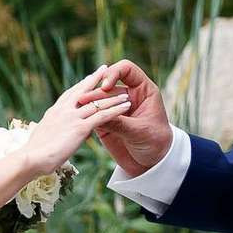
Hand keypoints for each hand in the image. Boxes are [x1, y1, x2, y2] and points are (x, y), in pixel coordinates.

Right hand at [22, 66, 131, 175]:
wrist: (30, 159)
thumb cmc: (33, 155)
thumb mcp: (44, 138)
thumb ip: (54, 132)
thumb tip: (58, 133)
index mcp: (54, 112)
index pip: (70, 94)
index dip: (80, 85)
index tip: (88, 78)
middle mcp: (63, 110)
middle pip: (83, 90)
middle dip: (95, 79)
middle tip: (105, 68)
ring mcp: (72, 117)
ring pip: (97, 103)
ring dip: (113, 97)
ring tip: (125, 93)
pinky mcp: (79, 128)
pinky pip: (102, 116)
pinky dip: (116, 110)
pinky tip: (126, 106)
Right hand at [76, 59, 173, 177]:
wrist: (153, 163)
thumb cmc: (155, 143)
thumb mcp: (139, 132)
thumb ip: (120, 123)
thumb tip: (98, 117)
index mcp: (143, 90)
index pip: (126, 69)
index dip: (114, 73)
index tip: (105, 86)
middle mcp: (128, 95)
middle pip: (107, 84)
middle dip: (95, 92)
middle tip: (83, 100)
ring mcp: (116, 109)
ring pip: (98, 99)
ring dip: (87, 103)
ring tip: (76, 109)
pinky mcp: (107, 122)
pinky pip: (94, 114)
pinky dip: (86, 115)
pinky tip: (78, 120)